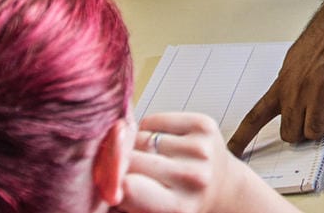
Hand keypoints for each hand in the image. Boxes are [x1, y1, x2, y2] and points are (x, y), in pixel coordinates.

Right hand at [122, 112, 294, 212]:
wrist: (222, 186)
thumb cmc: (179, 201)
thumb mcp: (151, 210)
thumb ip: (125, 194)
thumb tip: (101, 167)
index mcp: (178, 206)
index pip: (127, 185)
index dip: (111, 181)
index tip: (107, 182)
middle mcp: (193, 177)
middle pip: (131, 159)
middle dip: (119, 162)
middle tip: (122, 169)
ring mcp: (201, 148)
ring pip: (140, 137)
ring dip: (134, 146)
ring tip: (147, 158)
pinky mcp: (204, 124)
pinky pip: (153, 119)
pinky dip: (147, 129)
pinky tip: (158, 143)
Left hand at [228, 10, 323, 154]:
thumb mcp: (294, 60)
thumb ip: (290, 84)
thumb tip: (290, 99)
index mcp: (282, 84)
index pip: (255, 117)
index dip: (242, 138)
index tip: (232, 150)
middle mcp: (297, 92)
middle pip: (290, 133)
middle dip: (302, 133)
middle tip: (313, 122)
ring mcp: (319, 94)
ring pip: (315, 132)